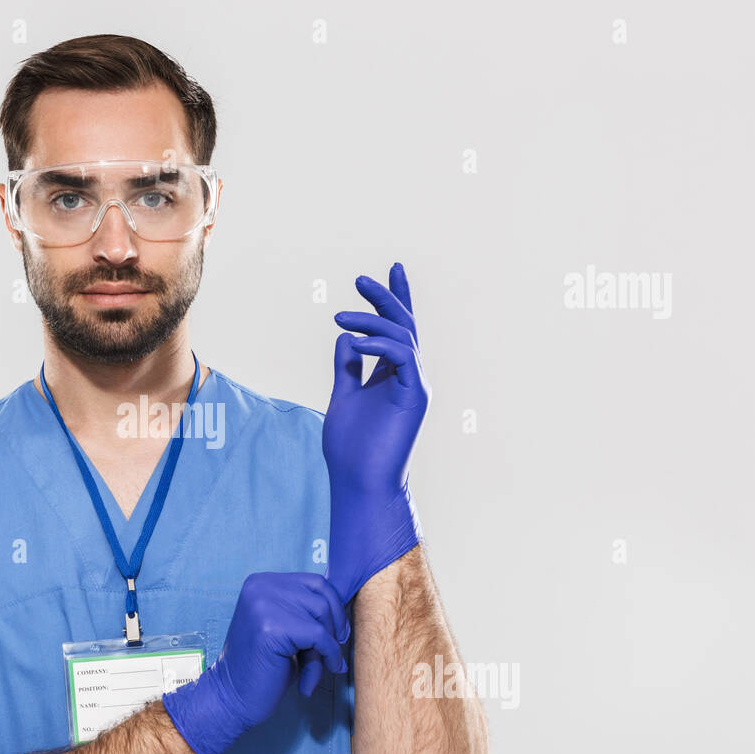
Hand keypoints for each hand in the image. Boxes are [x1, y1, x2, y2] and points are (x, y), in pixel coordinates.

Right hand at [162, 572, 347, 753]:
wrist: (231, 697)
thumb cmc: (261, 667)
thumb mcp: (285, 628)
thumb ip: (306, 612)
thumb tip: (346, 609)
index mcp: (261, 582)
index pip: (315, 582)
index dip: (334, 609)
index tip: (337, 635)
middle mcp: (261, 587)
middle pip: (322, 596)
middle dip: (333, 627)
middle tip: (329, 655)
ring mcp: (264, 604)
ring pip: (322, 614)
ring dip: (327, 646)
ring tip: (313, 669)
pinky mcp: (272, 627)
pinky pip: (319, 636)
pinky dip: (326, 657)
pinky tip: (311, 680)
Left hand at [322, 263, 429, 603]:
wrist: (359, 482)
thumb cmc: (350, 448)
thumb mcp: (343, 396)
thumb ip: (347, 367)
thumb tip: (346, 337)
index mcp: (392, 376)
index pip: (395, 331)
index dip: (395, 300)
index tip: (389, 271)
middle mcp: (408, 377)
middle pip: (403, 326)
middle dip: (386, 298)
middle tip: (361, 279)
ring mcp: (415, 386)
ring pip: (403, 337)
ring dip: (372, 319)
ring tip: (340, 316)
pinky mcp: (414, 396)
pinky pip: (402, 357)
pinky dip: (379, 344)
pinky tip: (355, 340)